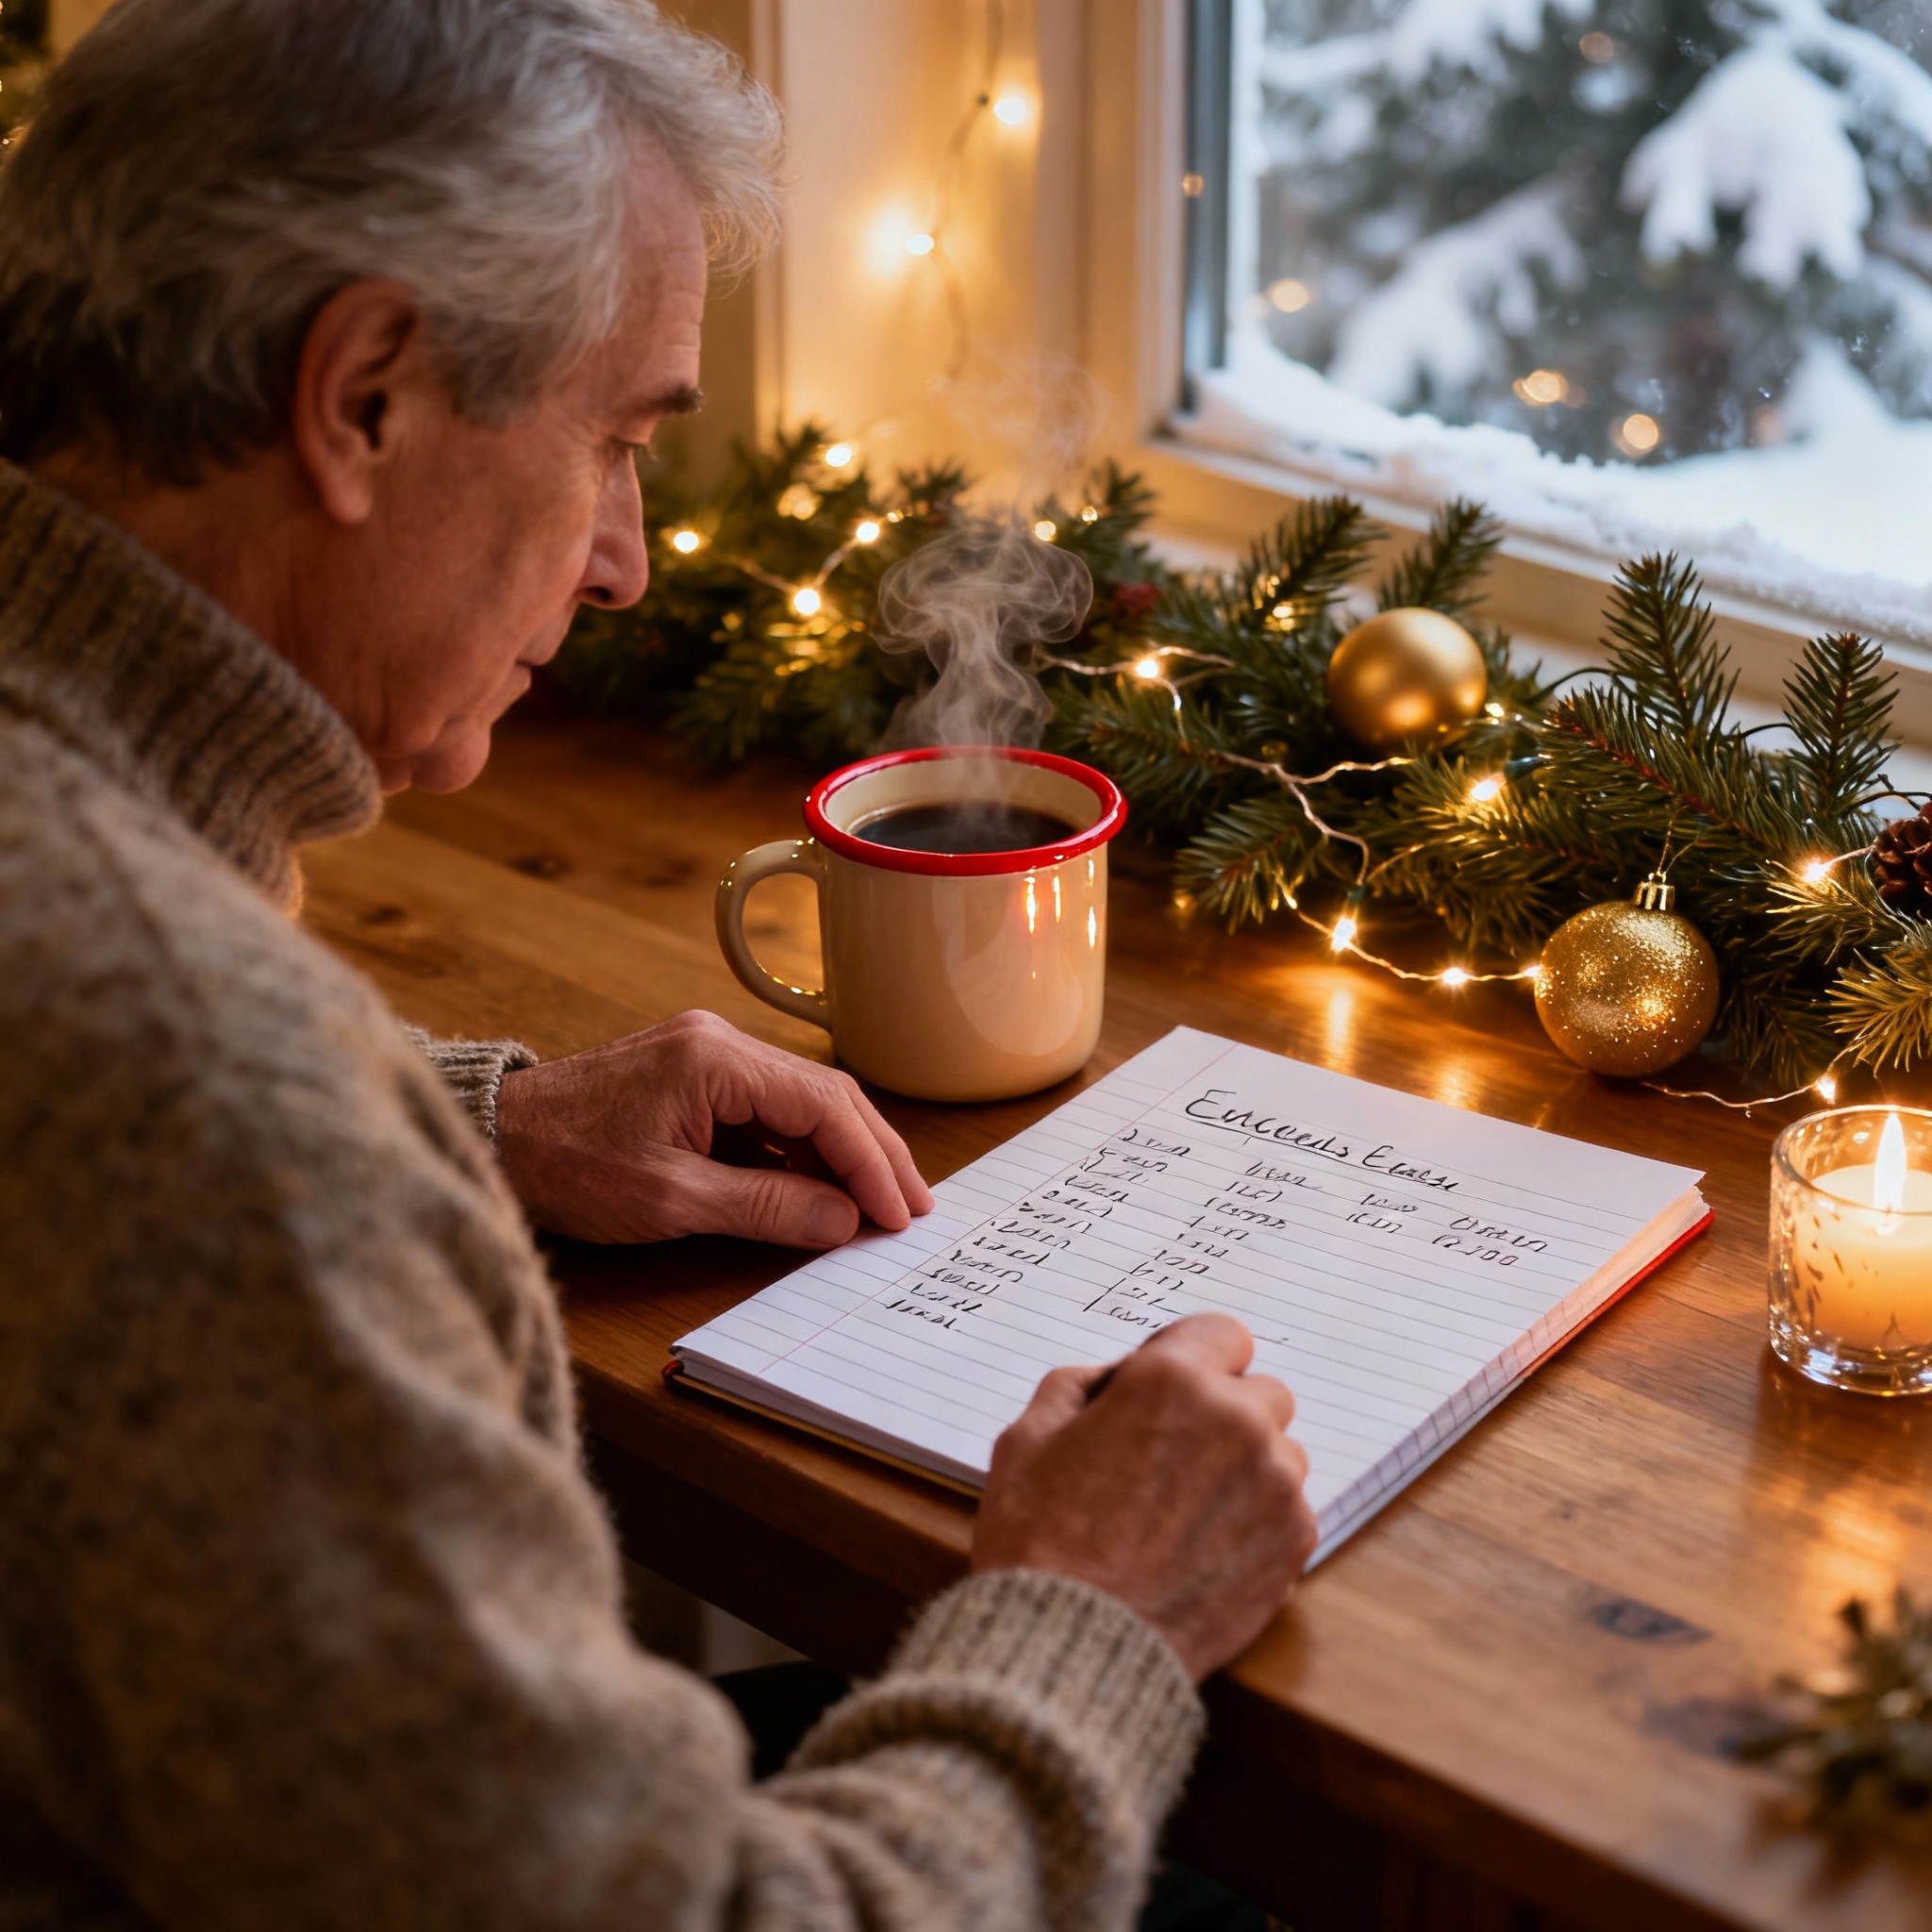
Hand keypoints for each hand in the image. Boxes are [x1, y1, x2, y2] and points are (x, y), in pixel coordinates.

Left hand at [493, 1010, 933, 1246]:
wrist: (488, 1139)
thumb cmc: (564, 1165)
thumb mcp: (669, 1199)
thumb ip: (765, 1207)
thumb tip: (844, 1222)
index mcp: (716, 1059)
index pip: (825, 1106)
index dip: (871, 1163)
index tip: (901, 1215)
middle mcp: (720, 1041)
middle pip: (825, 1095)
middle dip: (873, 1154)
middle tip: (914, 1209)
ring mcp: (707, 1054)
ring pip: (801, 1101)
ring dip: (841, 1154)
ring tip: (876, 1207)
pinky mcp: (693, 1076)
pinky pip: (767, 1110)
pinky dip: (800, 1150)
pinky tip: (820, 1188)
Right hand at [971, 1314, 1315, 1678]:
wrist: (1072, 1646)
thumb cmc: (1039, 1539)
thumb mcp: (1028, 1436)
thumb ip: (1084, 1385)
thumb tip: (1125, 1378)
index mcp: (1171, 1380)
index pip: (1222, 1334)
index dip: (1193, 1363)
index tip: (1172, 1396)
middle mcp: (1237, 1420)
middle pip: (1260, 1393)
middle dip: (1224, 1416)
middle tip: (1172, 1462)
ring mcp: (1274, 1483)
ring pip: (1280, 1453)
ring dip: (1246, 1470)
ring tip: (1185, 1517)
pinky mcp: (1294, 1543)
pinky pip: (1289, 1510)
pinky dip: (1257, 1523)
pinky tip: (1204, 1551)